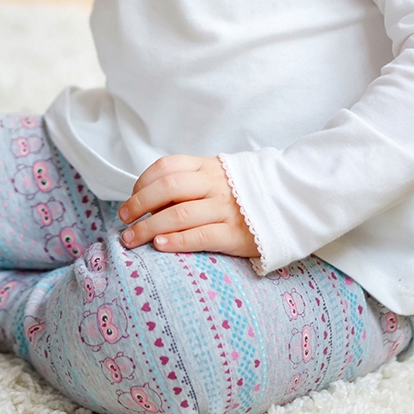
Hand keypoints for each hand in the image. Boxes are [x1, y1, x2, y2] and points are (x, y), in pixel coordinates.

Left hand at [118, 155, 258, 257]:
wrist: (290, 204)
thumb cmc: (242, 193)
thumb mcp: (215, 177)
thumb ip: (187, 182)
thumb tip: (146, 198)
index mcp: (206, 167)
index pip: (165, 168)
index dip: (142, 183)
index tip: (131, 199)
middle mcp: (214, 184)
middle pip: (167, 189)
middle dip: (138, 205)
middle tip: (124, 219)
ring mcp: (226, 208)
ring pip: (179, 214)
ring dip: (149, 228)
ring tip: (132, 239)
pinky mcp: (236, 234)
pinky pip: (200, 236)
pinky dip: (176, 241)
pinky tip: (160, 246)